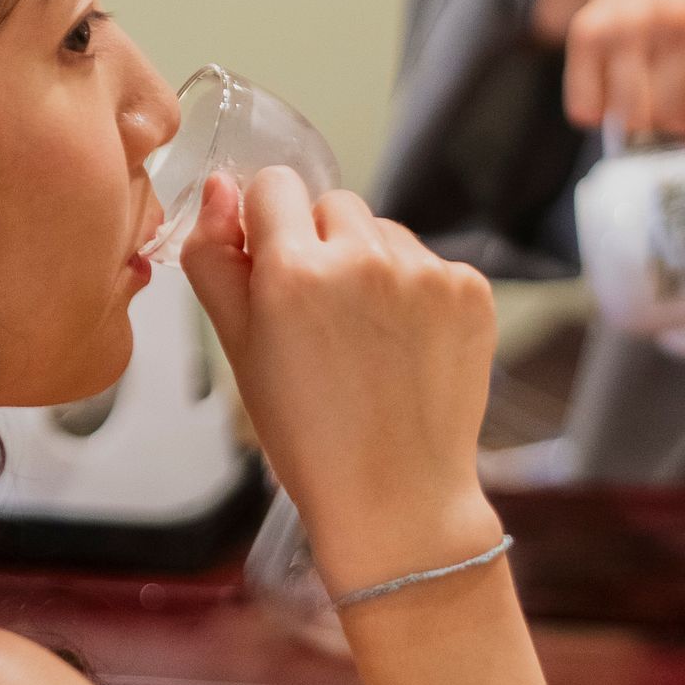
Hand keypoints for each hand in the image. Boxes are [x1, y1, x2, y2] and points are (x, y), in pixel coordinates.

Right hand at [182, 169, 499, 597]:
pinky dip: (417, 294)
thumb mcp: (238, 350)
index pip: (274, 185)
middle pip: (332, 204)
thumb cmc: (308, 436)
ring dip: (370, 267)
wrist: (397, 498)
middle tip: (320, 322)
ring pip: (383, 232)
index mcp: (295, 271)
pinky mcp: (470, 290)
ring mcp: (425, 273)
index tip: (273, 269)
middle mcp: (364, 258)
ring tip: (366, 342)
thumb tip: (219, 186)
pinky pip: (429, 263)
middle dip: (321, 246)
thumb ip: (215, 259)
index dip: (267, 225)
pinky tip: (406, 349)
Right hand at [531, 0, 684, 200]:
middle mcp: (678, 13)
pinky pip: (587, 108)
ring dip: (644, 125)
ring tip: (659, 94)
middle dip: (682, 129)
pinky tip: (621, 88)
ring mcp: (629, 18)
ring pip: (629, 119)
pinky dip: (601, 115)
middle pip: (672, 115)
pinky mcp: (589, 28)